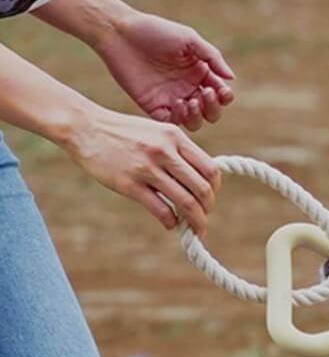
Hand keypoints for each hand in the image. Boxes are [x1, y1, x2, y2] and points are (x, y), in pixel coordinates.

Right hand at [65, 106, 220, 236]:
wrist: (84, 127)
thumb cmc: (123, 133)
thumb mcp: (157, 132)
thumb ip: (179, 152)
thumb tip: (201, 179)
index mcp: (175, 137)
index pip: (210, 169)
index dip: (215, 189)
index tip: (209, 198)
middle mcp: (164, 151)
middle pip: (203, 189)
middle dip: (208, 209)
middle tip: (203, 217)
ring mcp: (147, 168)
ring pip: (186, 203)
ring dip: (195, 221)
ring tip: (195, 229)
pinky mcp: (129, 184)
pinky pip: (161, 210)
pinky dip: (171, 222)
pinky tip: (170, 224)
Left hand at [95, 12, 234, 131]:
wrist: (120, 34)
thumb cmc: (155, 31)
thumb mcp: (188, 38)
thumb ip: (212, 57)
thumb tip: (231, 78)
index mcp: (199, 74)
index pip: (220, 94)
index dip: (224, 97)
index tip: (220, 90)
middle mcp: (188, 90)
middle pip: (211, 112)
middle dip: (213, 108)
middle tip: (205, 94)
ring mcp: (172, 101)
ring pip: (195, 122)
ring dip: (198, 116)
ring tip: (190, 102)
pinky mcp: (155, 108)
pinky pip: (173, 123)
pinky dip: (180, 119)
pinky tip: (178, 104)